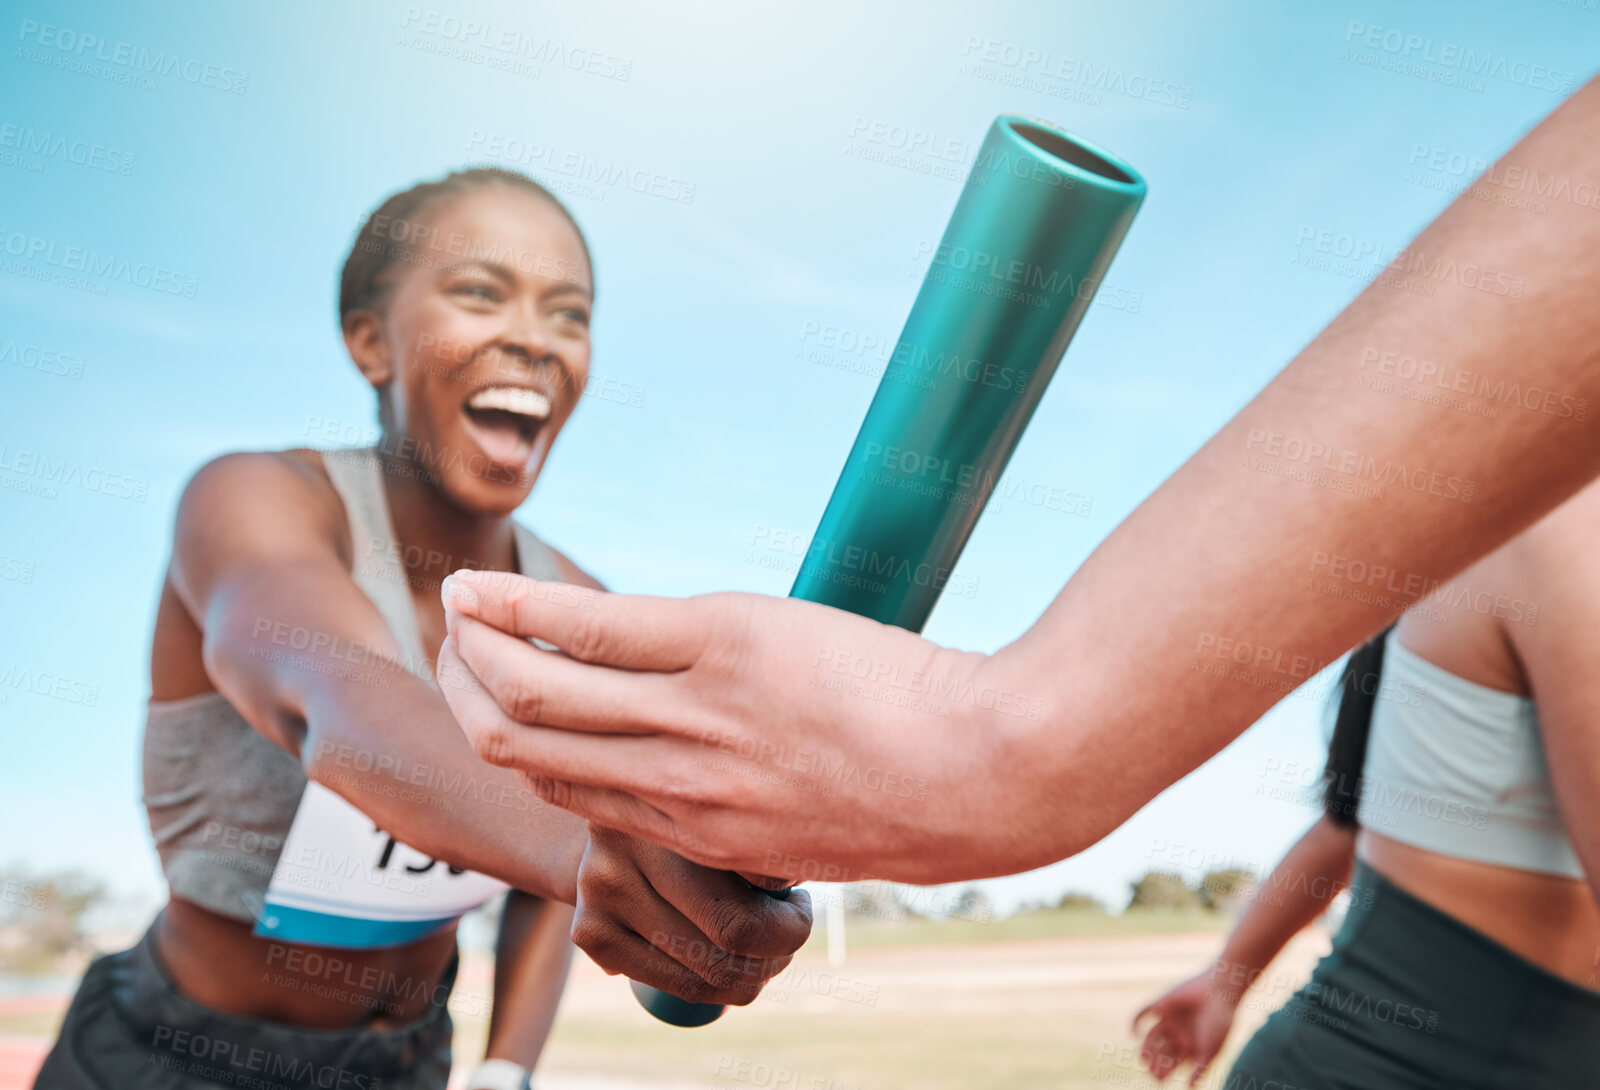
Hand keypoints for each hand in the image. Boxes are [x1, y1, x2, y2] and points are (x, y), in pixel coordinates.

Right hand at [436, 570, 1083, 884]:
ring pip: (535, 691)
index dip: (512, 749)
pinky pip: (591, 627)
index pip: (567, 794)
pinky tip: (485, 583)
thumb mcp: (823, 818)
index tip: (494, 708)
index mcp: (696, 831)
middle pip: (524, 749)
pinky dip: (522, 606)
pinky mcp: (724, 645)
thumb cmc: (925, 791)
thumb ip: (761, 795)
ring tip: (459, 603)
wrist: (985, 775)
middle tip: (453, 648)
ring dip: (477, 645)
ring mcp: (693, 718)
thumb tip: (746, 773)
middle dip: (468, 696)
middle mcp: (674, 786)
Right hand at [569, 824, 812, 1003]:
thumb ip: (771, 839)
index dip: (792, 915)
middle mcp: (627, 848)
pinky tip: (732, 960)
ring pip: (708, 974)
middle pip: (735, 936)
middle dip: (781, 948)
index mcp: (673, 810)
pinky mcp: (591, 934)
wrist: (614, 827)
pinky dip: (719, 988)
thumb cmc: (701, 820)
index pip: (758, 888)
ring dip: (757, 974)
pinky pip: (679, 987)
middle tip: (791, 927)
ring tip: (769, 947)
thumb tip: (830, 868)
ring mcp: (601, 893)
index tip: (800, 899)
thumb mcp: (733, 811)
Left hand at [1133, 970, 1237, 1085]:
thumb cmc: (1219, 1023)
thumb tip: (1190, 1087)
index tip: (1159, 1080)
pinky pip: (1143, 1013)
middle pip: (1159, 1053)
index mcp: (1190, 1047)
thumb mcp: (1211, 1050)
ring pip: (1149, 1037)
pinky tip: (1134, 1033)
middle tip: (1151, 1070)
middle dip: (1154, 1063)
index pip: (1171, 1065)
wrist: (1220, 991)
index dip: (1163, 1073)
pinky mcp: (1162, 1003)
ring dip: (1144, 1049)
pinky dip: (1135, 1022)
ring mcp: (1169, 1019)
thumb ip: (1200, 1069)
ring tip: (1144, 1058)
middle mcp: (1178, 1035)